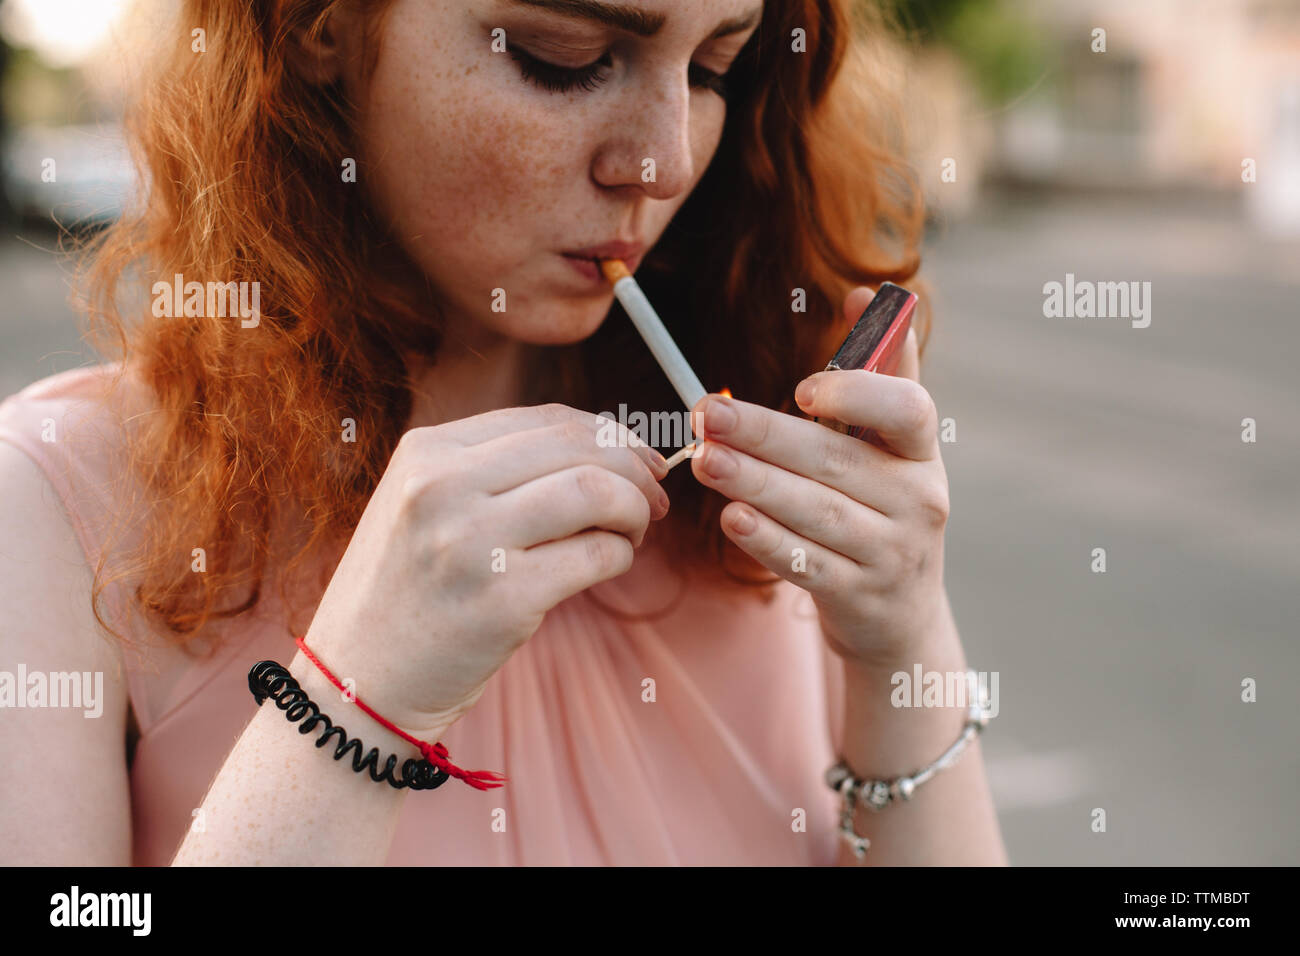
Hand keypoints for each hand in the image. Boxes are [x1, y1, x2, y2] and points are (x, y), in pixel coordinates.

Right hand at [303, 404, 669, 734]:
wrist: (357, 686)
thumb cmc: (405, 594)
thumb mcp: (421, 507)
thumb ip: (493, 469)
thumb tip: (606, 448)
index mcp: (425, 452)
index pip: (546, 418)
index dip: (608, 434)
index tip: (637, 460)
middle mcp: (442, 487)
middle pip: (579, 446)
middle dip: (635, 467)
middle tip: (654, 497)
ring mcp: (471, 542)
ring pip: (596, 491)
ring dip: (633, 509)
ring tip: (631, 533)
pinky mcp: (503, 600)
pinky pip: (597, 556)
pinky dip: (619, 556)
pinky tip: (608, 565)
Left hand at [689, 286, 948, 668]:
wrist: (900, 616)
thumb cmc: (883, 508)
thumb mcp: (894, 447)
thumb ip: (879, 373)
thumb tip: (862, 292)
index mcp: (921, 453)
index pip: (907, 411)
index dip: (858, 394)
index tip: (802, 388)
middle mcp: (917, 501)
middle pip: (836, 461)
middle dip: (765, 435)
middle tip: (706, 415)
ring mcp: (891, 554)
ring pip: (816, 513)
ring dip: (755, 483)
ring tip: (703, 460)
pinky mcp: (859, 597)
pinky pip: (808, 564)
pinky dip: (767, 541)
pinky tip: (730, 518)